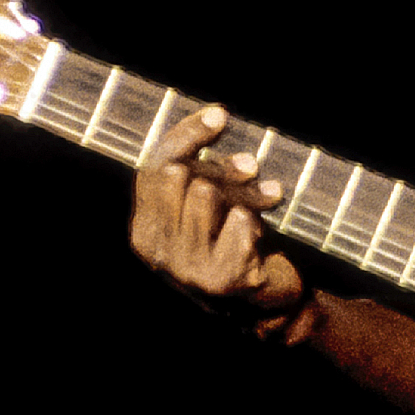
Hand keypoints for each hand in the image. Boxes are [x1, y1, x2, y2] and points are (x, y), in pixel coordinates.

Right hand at [128, 105, 307, 337]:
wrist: (268, 301)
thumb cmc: (238, 241)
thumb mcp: (213, 201)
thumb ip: (200, 167)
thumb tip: (215, 115)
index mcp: (146, 226)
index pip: (156, 164)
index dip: (188, 134)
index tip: (221, 114)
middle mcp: (155, 249)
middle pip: (183, 175)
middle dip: (222, 167)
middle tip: (251, 170)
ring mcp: (183, 268)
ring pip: (208, 195)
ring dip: (246, 192)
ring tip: (267, 201)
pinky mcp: (217, 281)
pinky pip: (237, 224)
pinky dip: (254, 221)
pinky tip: (262, 233)